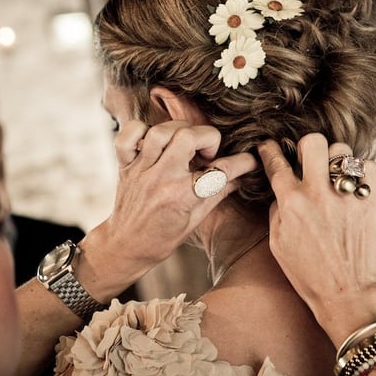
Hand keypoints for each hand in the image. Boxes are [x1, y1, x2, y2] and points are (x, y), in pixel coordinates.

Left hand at [79, 120, 256, 299]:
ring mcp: (141, 169)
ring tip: (184, 145)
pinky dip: (140, 130)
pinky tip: (153, 141)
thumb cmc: (162, 237)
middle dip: (207, 137)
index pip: (220, 170)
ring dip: (179, 131)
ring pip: (161, 130)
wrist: (126, 246)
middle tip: (207, 154)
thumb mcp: (196, 219)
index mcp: (181, 196)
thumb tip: (243, 175)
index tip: (249, 160)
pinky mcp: (125, 164)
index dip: (242, 162)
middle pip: (188, 136)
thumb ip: (219, 192)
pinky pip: (129, 135)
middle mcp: (161, 178)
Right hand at [258, 133, 375, 346]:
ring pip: (342, 151)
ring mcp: (347, 197)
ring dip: (336, 161)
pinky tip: (354, 188)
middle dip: (308, 147)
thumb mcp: (278, 243)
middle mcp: (318, 195)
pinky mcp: (371, 202)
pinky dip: (361, 173)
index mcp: (291, 203)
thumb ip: (277, 210)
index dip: (269, 150)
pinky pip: (368, 167)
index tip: (270, 146)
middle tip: (310, 161)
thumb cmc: (309, 273)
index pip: (276, 163)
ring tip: (335, 177)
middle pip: (313, 142)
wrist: (346, 293)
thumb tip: (282, 188)